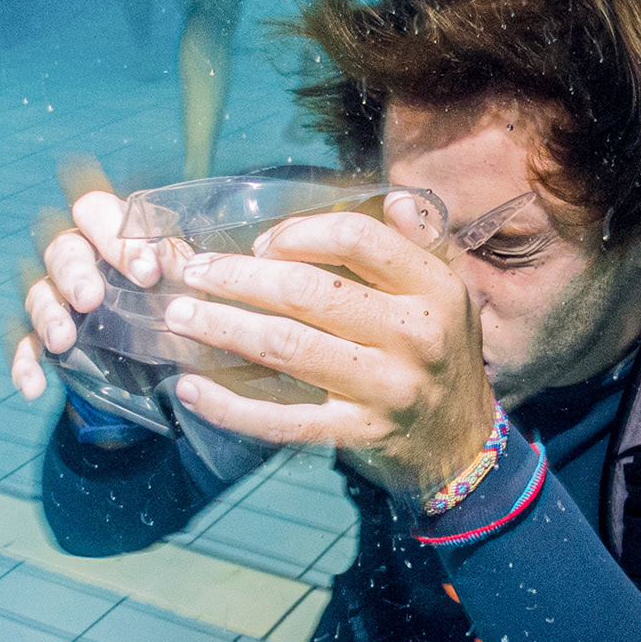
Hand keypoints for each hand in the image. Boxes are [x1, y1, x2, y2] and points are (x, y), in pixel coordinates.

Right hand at [10, 157, 179, 399]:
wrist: (176, 353)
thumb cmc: (180, 301)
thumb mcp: (189, 285)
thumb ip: (181, 269)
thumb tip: (183, 262)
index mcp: (110, 233)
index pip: (96, 212)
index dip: (116, 238)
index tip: (147, 274)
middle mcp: (79, 258)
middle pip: (61, 250)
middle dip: (74, 273)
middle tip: (90, 299)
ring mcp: (58, 296)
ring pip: (39, 294)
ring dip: (47, 316)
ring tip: (62, 341)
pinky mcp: (46, 336)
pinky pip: (25, 345)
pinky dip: (25, 365)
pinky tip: (34, 387)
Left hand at [157, 202, 496, 501]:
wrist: (462, 443)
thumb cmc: (441, 353)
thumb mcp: (447, 292)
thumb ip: (420, 244)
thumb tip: (394, 198)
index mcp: (433, 288)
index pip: (357, 239)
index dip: (298, 232)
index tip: (262, 244)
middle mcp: (413, 335)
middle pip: (308, 291)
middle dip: (238, 277)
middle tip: (194, 273)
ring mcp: (384, 388)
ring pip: (286, 348)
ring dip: (221, 327)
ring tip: (178, 316)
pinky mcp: (357, 434)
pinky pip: (281, 419)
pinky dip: (229, 405)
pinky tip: (190, 389)